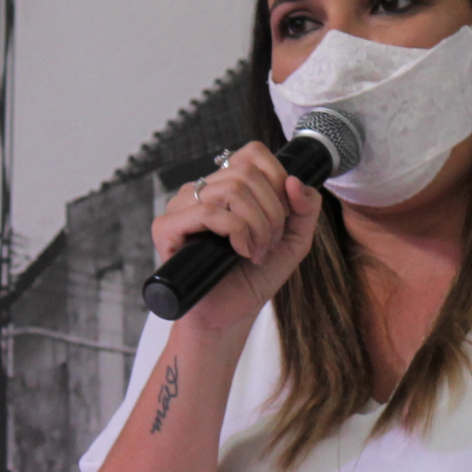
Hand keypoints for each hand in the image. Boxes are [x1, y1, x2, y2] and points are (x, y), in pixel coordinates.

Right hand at [149, 141, 322, 334]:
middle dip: (272, 212)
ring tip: (257, 251)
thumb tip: (295, 180)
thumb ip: (305, 209)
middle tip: (270, 243)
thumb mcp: (293, 242)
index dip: (277, 179)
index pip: (254, 153)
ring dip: (257, 225)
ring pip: (231, 190)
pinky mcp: (166, 228)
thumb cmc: (254, 279)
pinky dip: (235, 231)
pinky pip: (208, 212)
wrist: (229, 318)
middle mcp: (201, 190)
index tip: (284, 215)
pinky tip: (240, 252)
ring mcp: (181, 206)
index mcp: (226, 186)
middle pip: (247, 173)